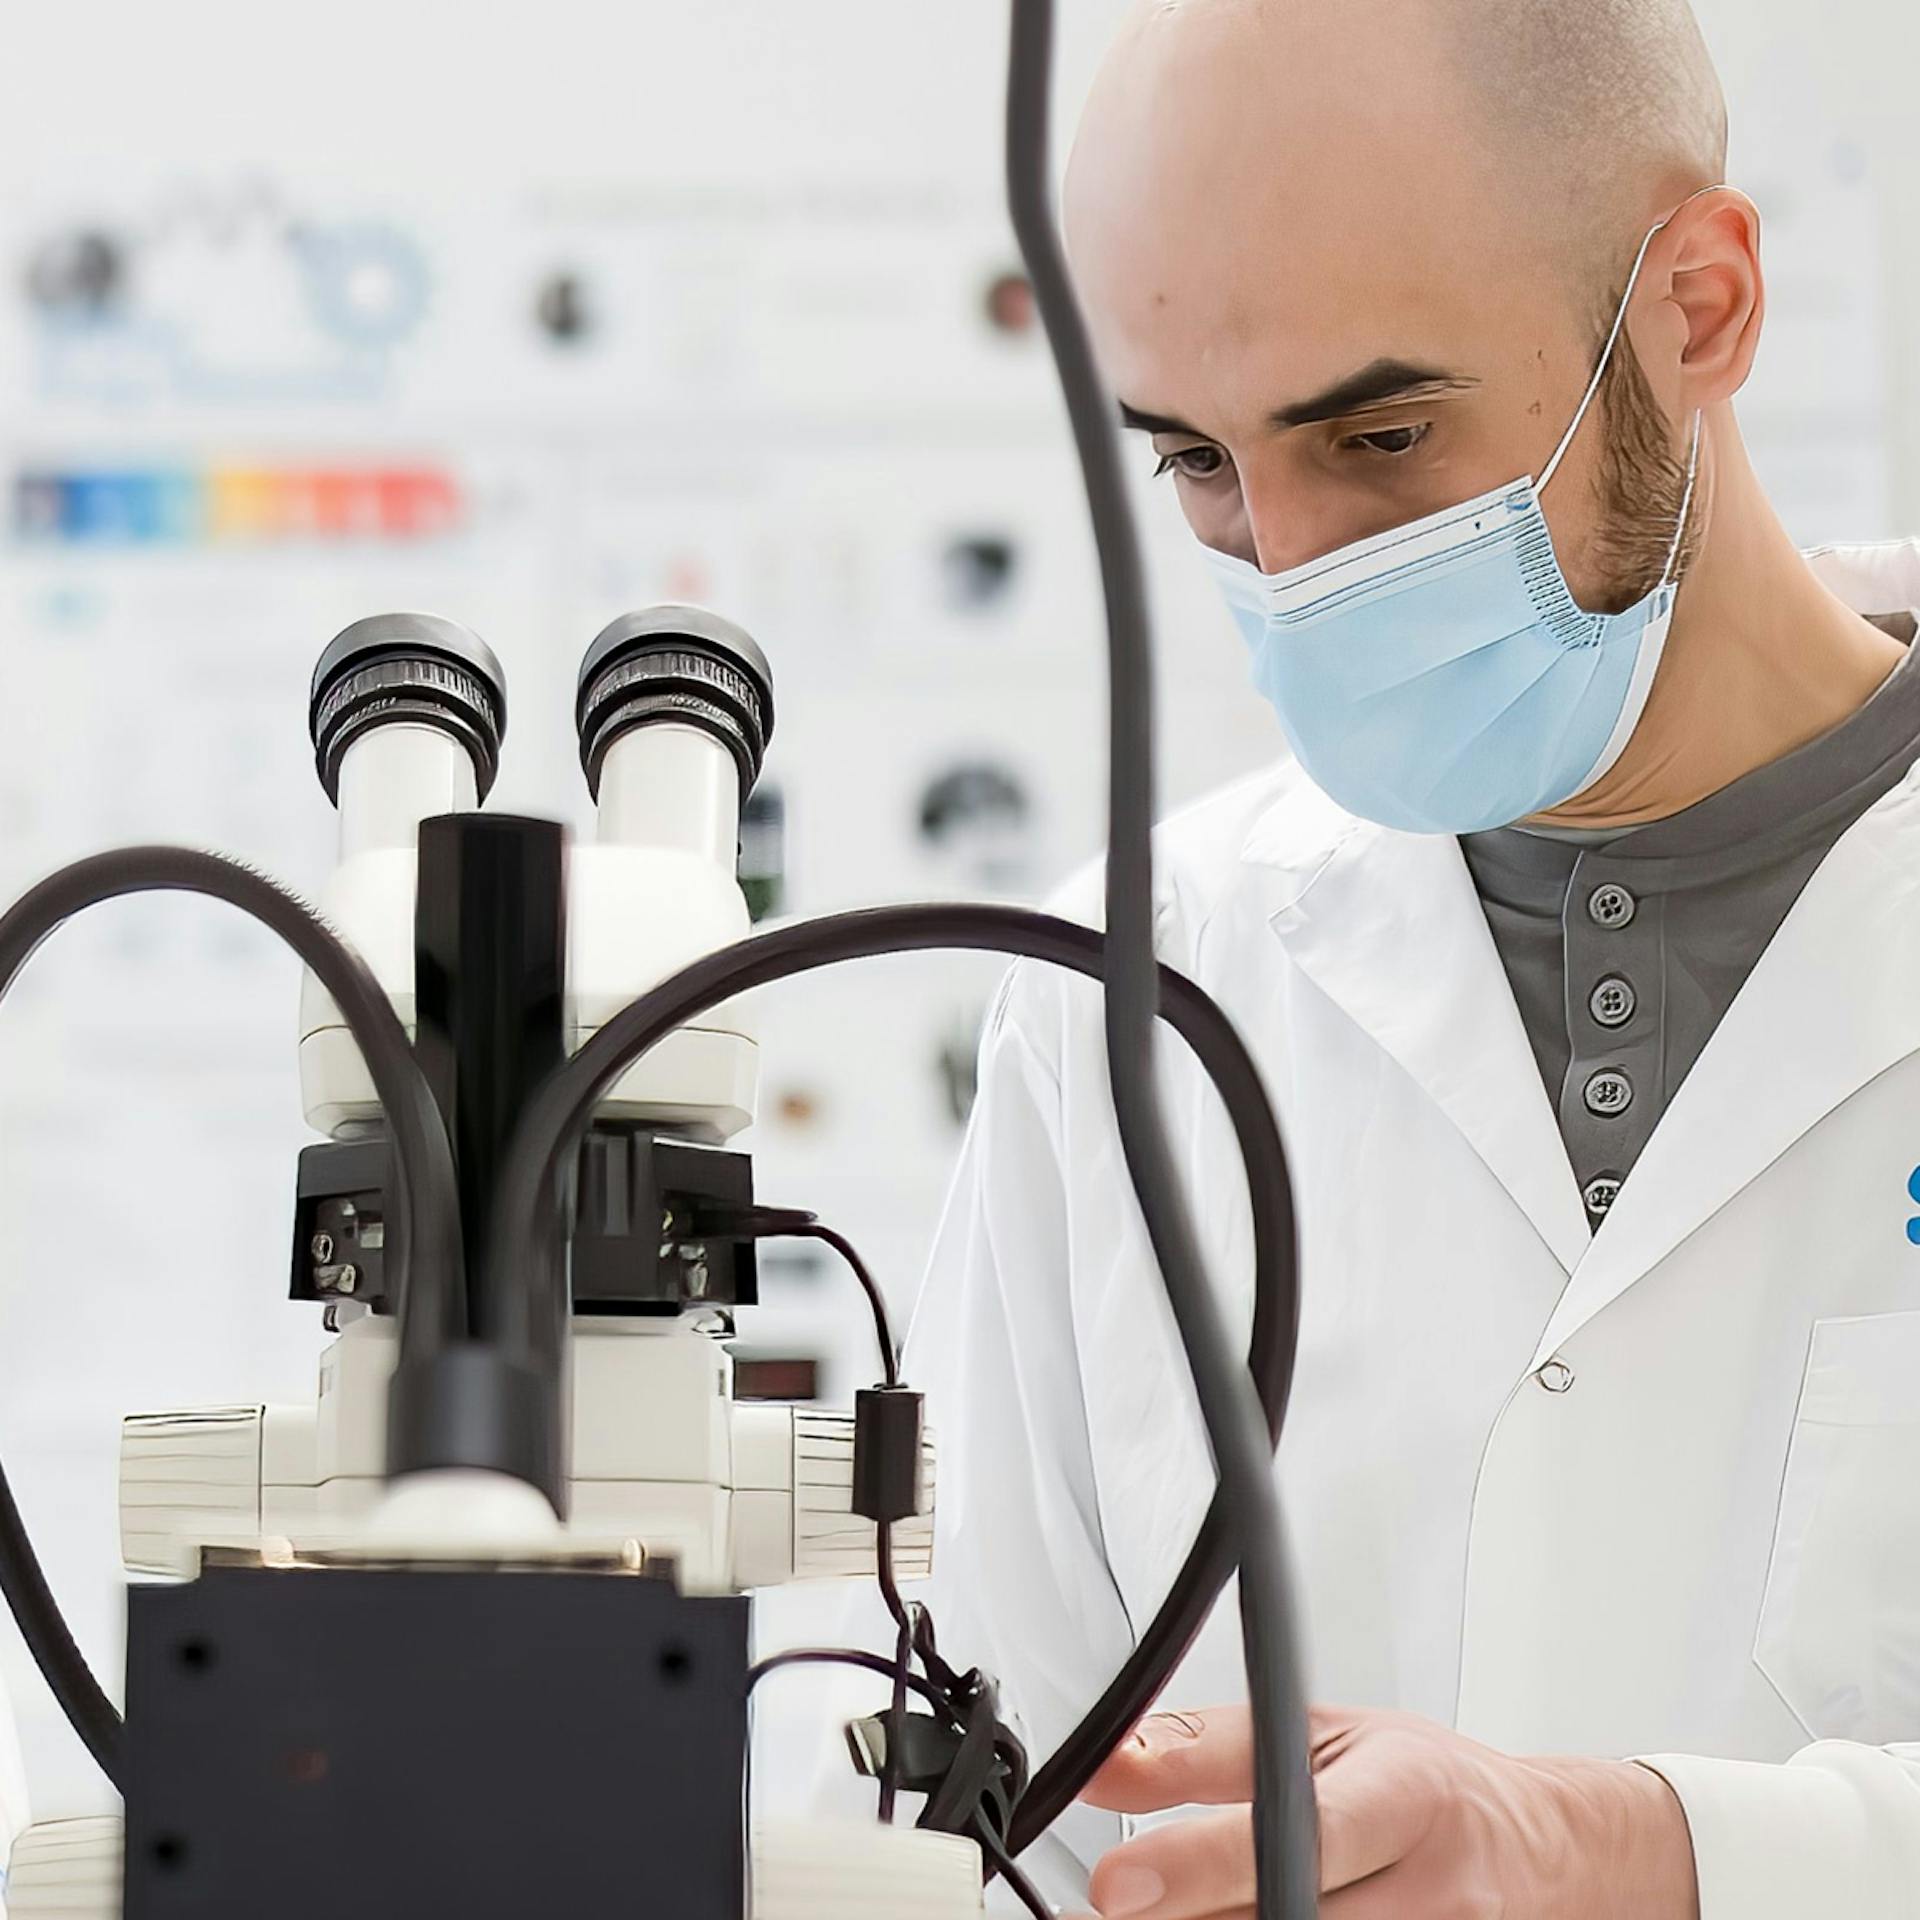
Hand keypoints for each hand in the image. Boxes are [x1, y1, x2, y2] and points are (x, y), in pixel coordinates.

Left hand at [1078, 1704, 1698, 1917]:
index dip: (1203, 1864)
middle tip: (1116, 1905)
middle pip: (1283, 1919)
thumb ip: (1205, 1749)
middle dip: (1189, 1913)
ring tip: (1165, 1909)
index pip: (1295, 1834)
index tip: (1119, 1884)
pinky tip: (1231, 1919)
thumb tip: (1106, 1763)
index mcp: (1402, 1797)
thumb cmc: (1429, 1783)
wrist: (1539, 1850)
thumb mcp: (1321, 1733)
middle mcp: (1425, 1889)